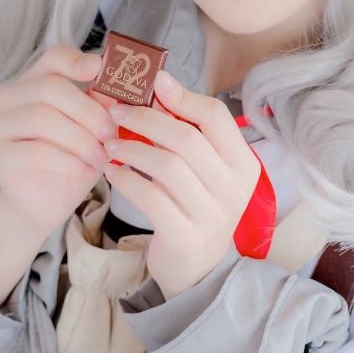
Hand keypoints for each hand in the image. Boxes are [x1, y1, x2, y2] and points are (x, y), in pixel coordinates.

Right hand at [0, 45, 114, 240]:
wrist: (47, 202)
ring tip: (102, 157)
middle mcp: (12, 99)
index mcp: (36, 83)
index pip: (53, 58)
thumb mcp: (92, 130)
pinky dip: (68, 161)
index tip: (100, 71)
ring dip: (81, 139)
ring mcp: (1, 127)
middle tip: (112, 134)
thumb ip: (99, 106)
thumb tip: (118, 89)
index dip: (77, 60)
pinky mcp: (0, 157)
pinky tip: (85, 171)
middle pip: (50, 88)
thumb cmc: (72, 160)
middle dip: (89, 111)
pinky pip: (36, 151)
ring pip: (42, 118)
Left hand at [103, 69, 259, 297]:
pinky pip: (150, 197)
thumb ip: (189, 133)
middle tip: (116, 111)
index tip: (152, 83)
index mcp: (243, 164)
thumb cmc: (195, 206)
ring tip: (110, 143)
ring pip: (167, 166)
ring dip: (132, 148)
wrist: (196, 268)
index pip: (216, 117)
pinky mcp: (185, 236)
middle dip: (146, 119)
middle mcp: (234, 188)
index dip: (182, 96)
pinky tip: (112, 172)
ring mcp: (212, 215)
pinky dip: (126, 180)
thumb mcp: (204, 170)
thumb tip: (160, 84)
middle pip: (187, 138)